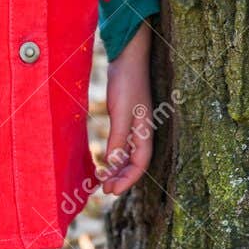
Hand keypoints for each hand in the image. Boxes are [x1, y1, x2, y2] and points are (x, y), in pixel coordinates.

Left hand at [98, 21, 153, 195]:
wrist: (127, 57)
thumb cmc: (126, 82)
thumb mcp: (121, 112)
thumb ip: (118, 138)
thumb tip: (113, 163)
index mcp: (146, 131)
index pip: (140, 164)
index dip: (127, 180)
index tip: (112, 191)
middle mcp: (142, 131)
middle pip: (134, 163)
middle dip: (121, 178)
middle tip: (104, 189)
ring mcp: (135, 125)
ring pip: (128, 154)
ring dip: (117, 168)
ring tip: (102, 179)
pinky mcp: (125, 118)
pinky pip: (121, 143)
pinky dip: (114, 154)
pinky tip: (104, 160)